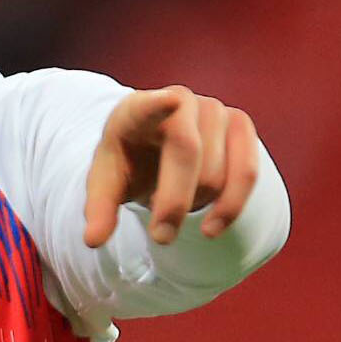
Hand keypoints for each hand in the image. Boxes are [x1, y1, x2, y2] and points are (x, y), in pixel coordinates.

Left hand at [83, 85, 261, 247]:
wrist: (157, 148)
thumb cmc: (129, 163)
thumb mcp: (107, 184)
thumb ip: (98, 210)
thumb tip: (93, 241)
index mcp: (136, 109)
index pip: (146, 104)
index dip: (157, 104)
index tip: (169, 102)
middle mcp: (180, 99)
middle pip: (186, 152)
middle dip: (174, 202)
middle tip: (160, 238)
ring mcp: (215, 109)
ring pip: (215, 173)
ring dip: (195, 203)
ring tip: (174, 205)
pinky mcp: (241, 126)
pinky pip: (248, 173)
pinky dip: (231, 206)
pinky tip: (211, 228)